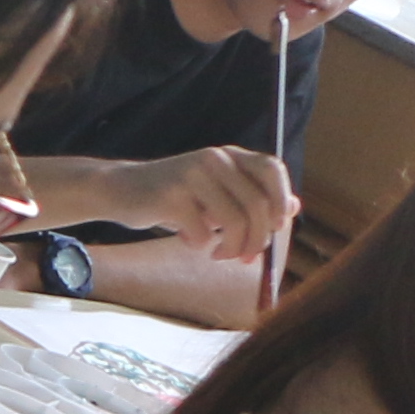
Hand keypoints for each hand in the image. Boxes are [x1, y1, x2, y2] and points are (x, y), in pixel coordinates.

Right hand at [72, 144, 294, 266]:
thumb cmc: (174, 197)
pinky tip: (187, 239)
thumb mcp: (215, 193)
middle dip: (257, 239)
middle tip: (245, 257)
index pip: (272, 169)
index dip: (281, 199)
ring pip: (234, 221)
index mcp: (229, 156)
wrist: (120, 190)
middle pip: (257, 204)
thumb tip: (294, 208)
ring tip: (218, 254)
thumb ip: (250, 198)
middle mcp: (214, 159)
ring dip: (231, 248)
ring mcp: (191, 174)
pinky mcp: (170, 195)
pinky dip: (198, 244)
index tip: (276, 227)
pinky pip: (201, 232)